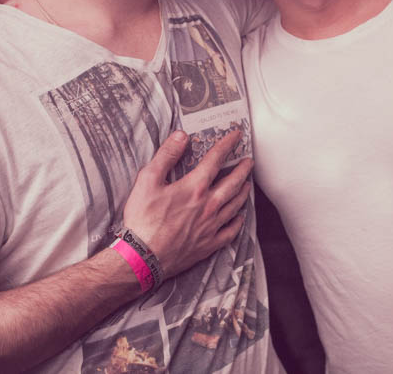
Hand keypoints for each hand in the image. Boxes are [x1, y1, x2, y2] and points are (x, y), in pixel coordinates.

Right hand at [122, 129, 251, 277]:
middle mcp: (208, 205)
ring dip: (243, 192)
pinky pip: (230, 231)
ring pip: (235, 205)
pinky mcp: (208, 244)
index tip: (236, 136)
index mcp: (195, 187)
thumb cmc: (143, 219)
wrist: (143, 257)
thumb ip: (166, 155)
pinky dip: (238, 222)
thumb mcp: (147, 180)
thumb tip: (181, 136)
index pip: (216, 160)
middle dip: (243, 169)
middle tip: (249, 161)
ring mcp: (211, 226)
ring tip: (247, 185)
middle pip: (233, 183)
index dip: (228, 145)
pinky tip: (239, 218)